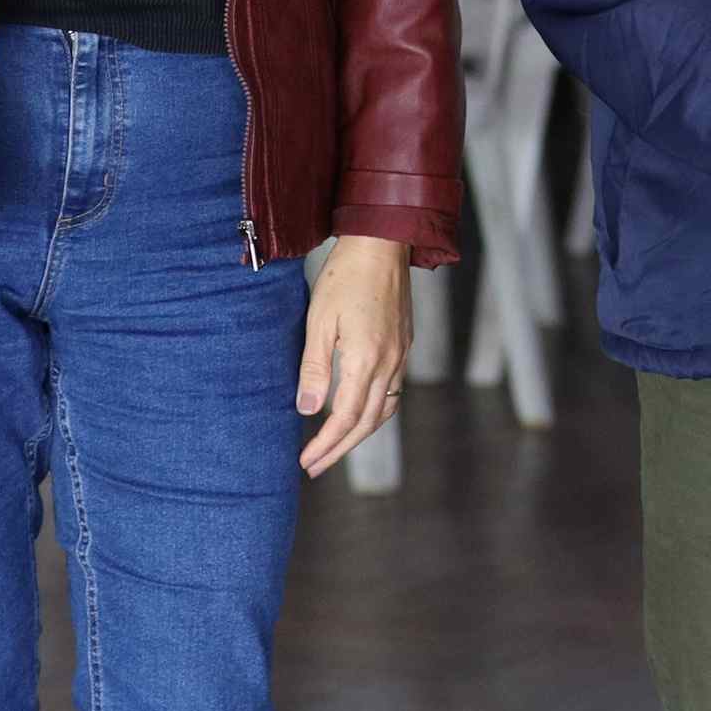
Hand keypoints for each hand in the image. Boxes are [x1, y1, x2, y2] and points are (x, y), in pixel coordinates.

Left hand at [298, 236, 412, 476]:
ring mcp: (400, 355)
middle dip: (340, 448)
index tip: (306, 461)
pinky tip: (361, 412)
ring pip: (384, 409)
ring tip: (337, 446)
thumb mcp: (319, 321)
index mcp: (366, 360)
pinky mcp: (404, 345)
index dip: (325, 444)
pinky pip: (393, 391)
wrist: (382, 244)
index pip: (345, 417)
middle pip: (367, 422)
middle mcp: (389, 363)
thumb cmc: (346, 277)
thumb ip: (315, 368)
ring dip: (360, 433)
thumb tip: (307, 409)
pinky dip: (376, 412)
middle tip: (316, 466)